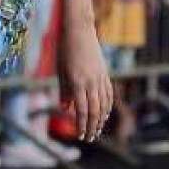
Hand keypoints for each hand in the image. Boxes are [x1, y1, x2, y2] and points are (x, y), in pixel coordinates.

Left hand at [57, 20, 113, 142]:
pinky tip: (104, 113)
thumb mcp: (60, 71)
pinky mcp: (105, 73)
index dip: (81, 125)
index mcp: (77, 83)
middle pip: (94, 111)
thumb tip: (66, 108)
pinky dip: (107, 106)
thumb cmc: (64, 50)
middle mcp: (91, 82)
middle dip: (92, 126)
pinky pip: (108, 94)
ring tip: (97, 130)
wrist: (79, 31)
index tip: (81, 135)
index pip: (81, 110)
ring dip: (100, 119)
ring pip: (103, 104)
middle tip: (89, 138)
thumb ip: (64, 91)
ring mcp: (100, 78)